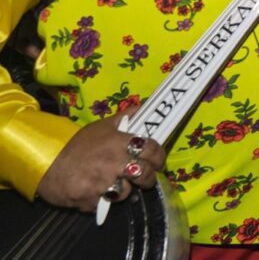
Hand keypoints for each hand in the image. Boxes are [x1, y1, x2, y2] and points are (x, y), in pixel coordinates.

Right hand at [37, 111, 166, 211]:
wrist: (46, 163)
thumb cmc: (77, 145)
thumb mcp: (102, 126)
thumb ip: (126, 117)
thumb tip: (146, 106)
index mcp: (119, 142)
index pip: (152, 149)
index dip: (159, 157)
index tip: (158, 161)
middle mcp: (113, 162)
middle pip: (145, 174)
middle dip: (149, 178)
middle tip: (145, 177)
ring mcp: (102, 183)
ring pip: (127, 192)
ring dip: (124, 191)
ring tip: (116, 184)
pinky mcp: (91, 201)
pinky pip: (106, 205)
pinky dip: (104, 201)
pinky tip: (98, 192)